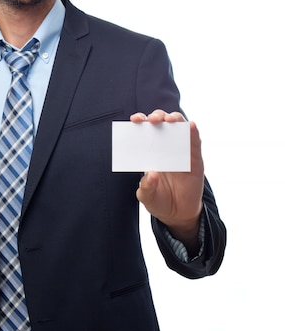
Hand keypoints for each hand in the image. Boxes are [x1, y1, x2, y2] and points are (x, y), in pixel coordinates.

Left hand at [130, 110, 203, 251]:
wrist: (179, 214)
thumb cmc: (160, 201)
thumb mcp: (148, 197)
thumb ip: (146, 187)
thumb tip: (151, 174)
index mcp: (150, 152)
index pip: (145, 131)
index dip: (141, 121)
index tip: (134, 120)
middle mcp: (165, 147)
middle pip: (162, 123)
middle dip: (157, 116)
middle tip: (153, 120)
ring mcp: (181, 151)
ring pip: (179, 127)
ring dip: (175, 119)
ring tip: (170, 120)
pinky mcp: (195, 158)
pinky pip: (195, 142)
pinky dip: (193, 132)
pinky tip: (191, 126)